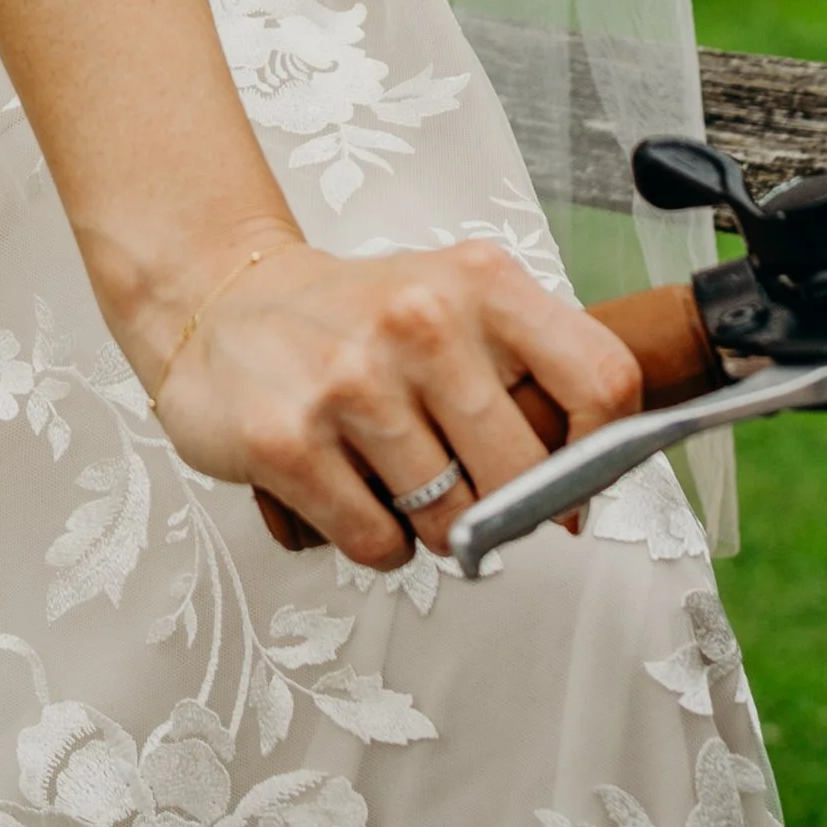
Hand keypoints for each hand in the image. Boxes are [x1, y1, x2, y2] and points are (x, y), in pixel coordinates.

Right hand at [145, 228, 641, 568]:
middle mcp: (420, 320)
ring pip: (453, 526)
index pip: (602, 380)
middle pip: (529, 479)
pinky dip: (372, 539)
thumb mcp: (453, 302)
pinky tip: (347, 486)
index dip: (604, 456)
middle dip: (504, 508)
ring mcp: (351, 381)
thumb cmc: (356, 318)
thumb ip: (529, 373)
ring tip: (391, 473)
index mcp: (479, 281)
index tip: (573, 482)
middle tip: (466, 486)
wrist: (222, 300)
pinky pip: (379, 545)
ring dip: (431, 525)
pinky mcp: (289, 441)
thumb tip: (585, 492)